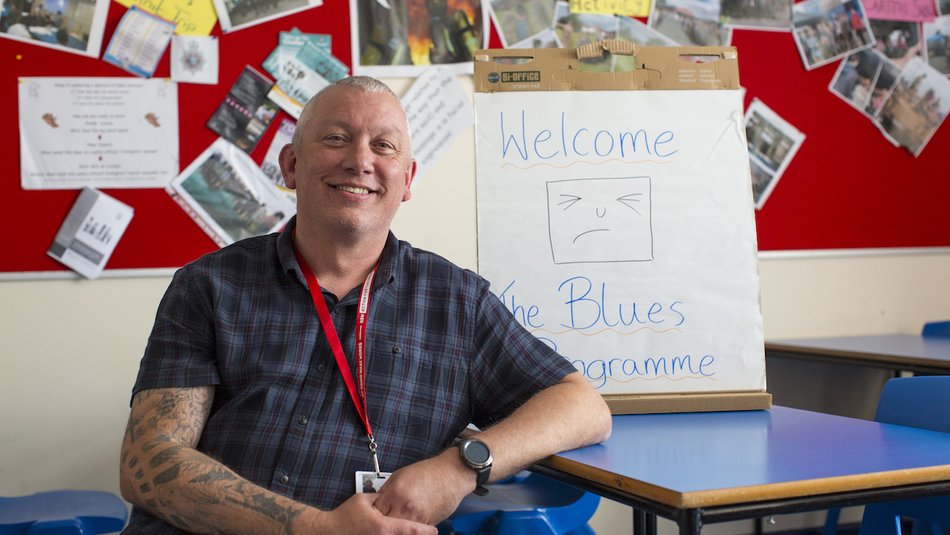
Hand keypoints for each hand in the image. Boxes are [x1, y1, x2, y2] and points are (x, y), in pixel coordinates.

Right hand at [313, 493, 435, 534]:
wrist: (327, 532)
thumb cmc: (344, 516)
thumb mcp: (364, 500)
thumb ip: (381, 499)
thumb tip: (393, 496)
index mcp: (384, 527)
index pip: (412, 530)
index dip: (426, 531)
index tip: (434, 530)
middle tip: (428, 533)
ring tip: (417, 534)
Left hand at [372, 452, 471, 524]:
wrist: (451, 474)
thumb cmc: (429, 472)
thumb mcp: (400, 476)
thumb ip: (387, 491)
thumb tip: (377, 503)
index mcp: (395, 493)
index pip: (375, 513)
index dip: (372, 516)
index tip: (370, 517)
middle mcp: (405, 507)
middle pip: (386, 525)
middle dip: (382, 525)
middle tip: (381, 523)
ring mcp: (417, 517)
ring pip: (399, 530)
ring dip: (395, 529)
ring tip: (394, 524)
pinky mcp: (427, 523)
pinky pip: (413, 531)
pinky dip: (408, 529)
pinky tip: (408, 523)